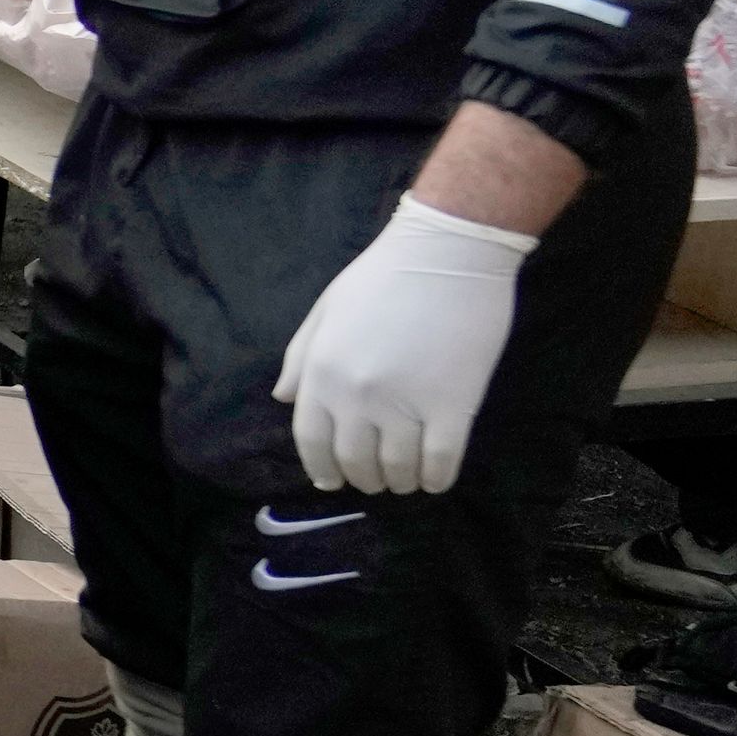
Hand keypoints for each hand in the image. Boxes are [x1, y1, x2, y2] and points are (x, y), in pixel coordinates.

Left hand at [275, 197, 534, 496]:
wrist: (449, 253)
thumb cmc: (384, 277)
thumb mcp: (325, 311)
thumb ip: (301, 358)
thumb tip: (282, 399)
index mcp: (322, 372)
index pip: (312, 441)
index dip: (321, 468)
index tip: (331, 480)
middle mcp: (357, 395)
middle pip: (355, 460)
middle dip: (363, 478)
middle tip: (374, 480)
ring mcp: (406, 402)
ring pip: (398, 468)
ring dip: (399, 482)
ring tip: (404, 481)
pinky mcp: (454, 405)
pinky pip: (440, 462)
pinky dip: (435, 479)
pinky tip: (434, 480)